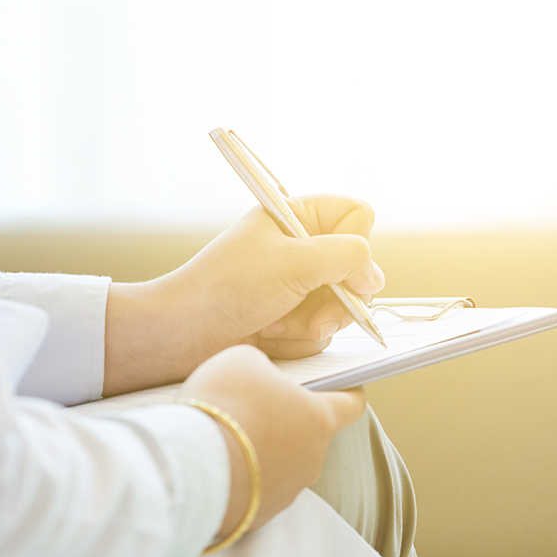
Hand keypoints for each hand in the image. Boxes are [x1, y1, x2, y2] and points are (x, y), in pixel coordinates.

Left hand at [104, 195, 385, 394]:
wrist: (184, 335)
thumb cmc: (228, 288)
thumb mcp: (295, 261)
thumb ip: (348, 256)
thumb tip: (373, 274)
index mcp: (296, 217)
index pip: (357, 217)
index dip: (356, 244)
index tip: (341, 267)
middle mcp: (301, 248)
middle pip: (358, 268)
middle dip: (338, 298)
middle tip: (317, 316)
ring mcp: (297, 286)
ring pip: (343, 305)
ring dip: (313, 322)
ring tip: (276, 325)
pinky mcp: (291, 319)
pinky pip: (321, 331)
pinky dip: (298, 339)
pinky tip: (269, 336)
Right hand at [180, 345, 365, 537]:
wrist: (193, 464)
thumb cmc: (225, 402)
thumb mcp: (242, 361)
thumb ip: (263, 367)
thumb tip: (261, 382)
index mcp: (319, 418)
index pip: (351, 404)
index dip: (348, 392)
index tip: (344, 387)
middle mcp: (313, 458)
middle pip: (308, 435)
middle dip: (287, 421)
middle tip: (253, 407)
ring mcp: (289, 490)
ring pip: (283, 465)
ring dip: (263, 452)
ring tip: (226, 438)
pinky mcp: (261, 515)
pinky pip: (256, 490)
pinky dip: (242, 478)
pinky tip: (217, 466)